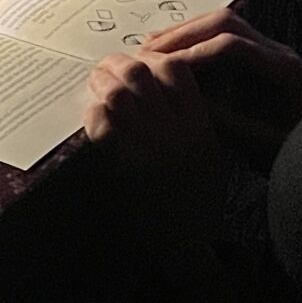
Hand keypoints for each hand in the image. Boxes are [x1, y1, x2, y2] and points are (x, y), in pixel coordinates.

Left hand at [83, 48, 225, 244]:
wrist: (185, 244)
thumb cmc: (197, 200)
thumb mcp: (210, 152)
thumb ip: (191, 116)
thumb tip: (161, 80)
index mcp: (199, 126)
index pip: (175, 70)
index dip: (151, 58)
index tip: (139, 62)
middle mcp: (175, 133)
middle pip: (141, 74)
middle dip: (118, 63)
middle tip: (106, 68)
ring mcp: (147, 149)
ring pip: (117, 93)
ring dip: (100, 83)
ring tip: (94, 84)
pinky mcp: (122, 167)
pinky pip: (101, 124)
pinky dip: (92, 112)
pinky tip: (92, 113)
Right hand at [142, 10, 301, 163]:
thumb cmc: (297, 156)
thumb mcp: (258, 146)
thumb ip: (223, 122)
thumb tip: (181, 102)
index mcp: (285, 72)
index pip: (231, 45)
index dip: (191, 53)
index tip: (161, 68)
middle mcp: (281, 54)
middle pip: (226, 23)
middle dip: (183, 34)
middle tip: (149, 50)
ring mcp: (272, 53)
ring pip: (224, 25)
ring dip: (186, 33)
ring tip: (152, 47)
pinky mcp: (262, 61)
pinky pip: (225, 37)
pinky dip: (196, 42)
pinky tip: (173, 55)